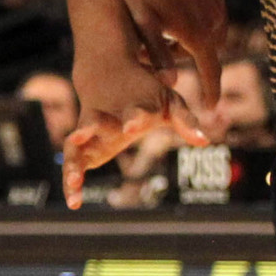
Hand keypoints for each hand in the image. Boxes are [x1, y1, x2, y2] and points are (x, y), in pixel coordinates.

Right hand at [64, 43, 204, 208]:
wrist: (107, 71)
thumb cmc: (145, 92)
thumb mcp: (169, 102)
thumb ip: (185, 121)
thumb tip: (205, 141)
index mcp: (132, 105)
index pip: (135, 111)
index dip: (134, 117)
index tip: (131, 125)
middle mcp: (107, 116)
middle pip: (95, 122)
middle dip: (90, 128)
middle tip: (81, 135)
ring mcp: (90, 130)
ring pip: (76, 145)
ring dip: (73, 162)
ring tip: (74, 182)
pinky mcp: (82, 144)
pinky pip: (72, 162)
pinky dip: (71, 181)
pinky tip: (74, 204)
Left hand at [108, 0, 227, 109]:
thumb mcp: (143, 24)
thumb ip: (158, 56)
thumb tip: (170, 86)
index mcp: (198, 33)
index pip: (211, 72)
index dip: (211, 92)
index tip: (210, 109)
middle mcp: (214, 17)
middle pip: (212, 52)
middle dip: (199, 63)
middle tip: (178, 65)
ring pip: (214, 32)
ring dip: (199, 41)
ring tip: (174, 39)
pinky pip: (213, 12)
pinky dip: (201, 21)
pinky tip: (181, 16)